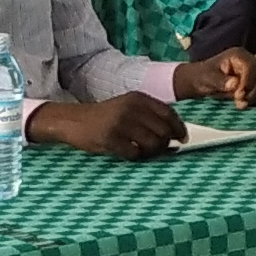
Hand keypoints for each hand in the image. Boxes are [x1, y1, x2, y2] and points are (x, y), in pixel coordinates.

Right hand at [31, 93, 184, 158]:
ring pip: (152, 144)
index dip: (179, 128)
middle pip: (163, 131)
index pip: (169, 113)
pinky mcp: (110, 139)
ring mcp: (120, 124)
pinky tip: (129, 153)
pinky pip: (135, 154)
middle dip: (165, 143)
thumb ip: (150, 116)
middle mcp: (131, 108)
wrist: (72, 120)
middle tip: (160, 149)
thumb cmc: (105, 117)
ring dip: (152, 152)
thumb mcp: (128, 107)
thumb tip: (176, 137)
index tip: (183, 138)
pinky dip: (135, 157)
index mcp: (138, 98)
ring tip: (143, 151)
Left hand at [176, 50, 255, 106]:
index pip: (251, 67)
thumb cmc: (202, 76)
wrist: (201, 81)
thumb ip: (220, 81)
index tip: (239, 96)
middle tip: (242, 103)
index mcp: (239, 55)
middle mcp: (251, 61)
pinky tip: (245, 103)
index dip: (248, 83)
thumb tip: (235, 84)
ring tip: (242, 104)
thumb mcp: (206, 78)